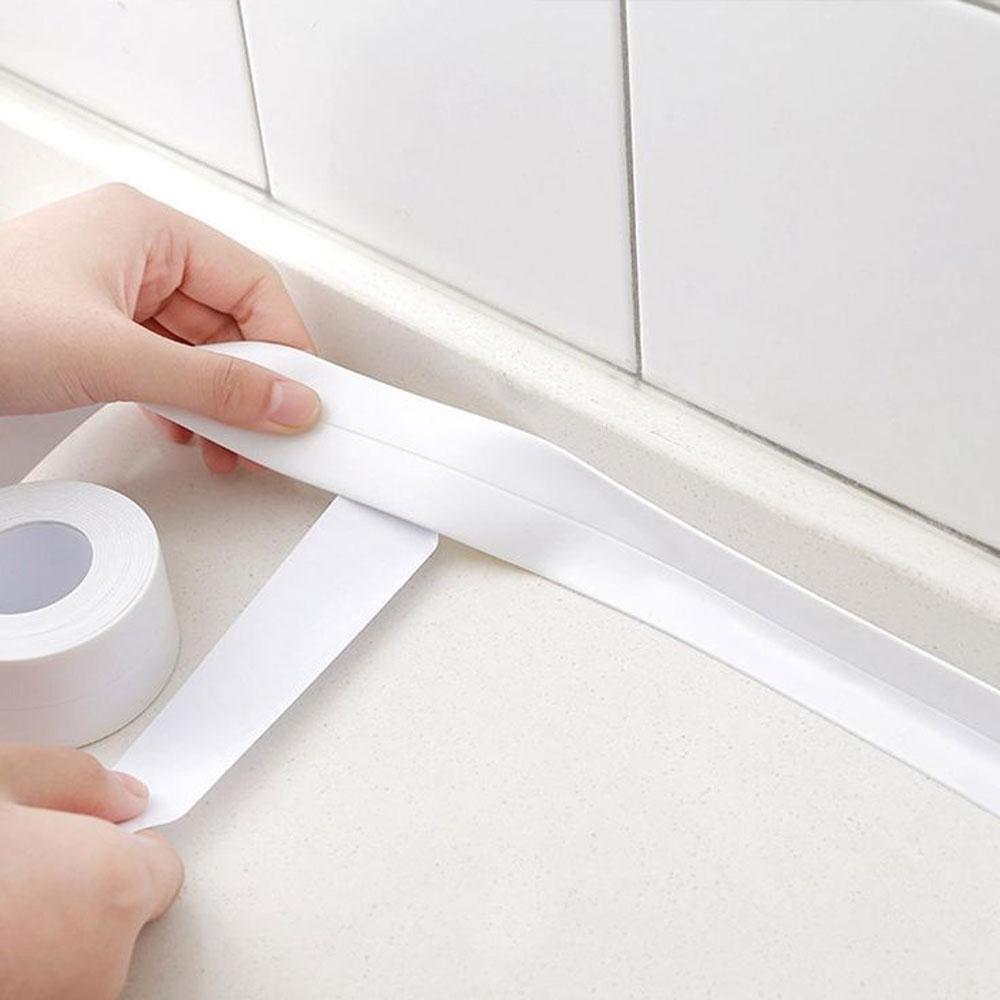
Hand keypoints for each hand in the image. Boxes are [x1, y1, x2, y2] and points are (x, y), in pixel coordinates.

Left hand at [0, 183, 320, 472]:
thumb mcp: (115, 356)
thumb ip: (212, 386)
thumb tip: (285, 402)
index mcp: (148, 229)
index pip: (252, 284)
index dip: (285, 343)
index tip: (303, 394)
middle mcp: (135, 256)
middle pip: (228, 321)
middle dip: (248, 382)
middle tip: (269, 428)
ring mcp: (114, 296)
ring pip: (197, 349)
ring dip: (216, 400)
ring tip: (227, 442)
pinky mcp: (95, 334)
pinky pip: (165, 366)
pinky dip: (181, 403)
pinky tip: (183, 430)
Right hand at [0, 743, 182, 999]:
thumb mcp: (3, 778)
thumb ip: (77, 779)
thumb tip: (119, 794)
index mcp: (113, 888)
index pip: (164, 868)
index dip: (124, 845)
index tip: (99, 836)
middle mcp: (100, 965)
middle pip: (121, 916)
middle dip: (83, 889)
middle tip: (23, 868)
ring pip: (78, 960)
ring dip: (49, 936)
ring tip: (1, 904)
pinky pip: (47, 986)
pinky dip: (24, 967)